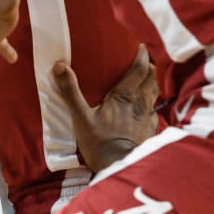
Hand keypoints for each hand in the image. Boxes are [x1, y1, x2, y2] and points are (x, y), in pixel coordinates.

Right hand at [52, 44, 159, 173]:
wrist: (119, 166)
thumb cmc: (99, 141)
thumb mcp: (80, 117)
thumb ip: (70, 92)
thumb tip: (59, 66)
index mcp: (123, 96)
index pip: (138, 70)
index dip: (142, 57)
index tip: (141, 48)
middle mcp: (138, 103)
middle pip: (150, 79)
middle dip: (149, 68)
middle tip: (144, 62)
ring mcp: (145, 117)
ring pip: (154, 93)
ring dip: (152, 83)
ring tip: (146, 80)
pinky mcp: (149, 130)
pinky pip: (153, 112)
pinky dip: (151, 104)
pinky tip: (146, 107)